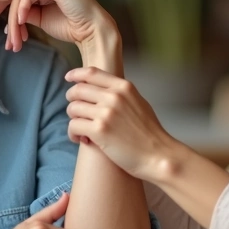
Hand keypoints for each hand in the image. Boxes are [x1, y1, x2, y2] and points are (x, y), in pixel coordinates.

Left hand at [0, 0, 118, 56]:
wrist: (91, 31)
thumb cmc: (72, 25)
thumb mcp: (41, 17)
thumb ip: (26, 12)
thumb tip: (9, 17)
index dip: (7, 8)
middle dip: (11, 20)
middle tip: (10, 42)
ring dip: (14, 20)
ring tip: (15, 40)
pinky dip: (21, 10)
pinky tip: (21, 23)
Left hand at [64, 67, 178, 180]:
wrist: (159, 155)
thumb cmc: (150, 134)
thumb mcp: (139, 103)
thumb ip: (122, 94)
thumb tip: (103, 90)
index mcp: (124, 87)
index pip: (92, 72)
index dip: (76, 74)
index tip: (69, 78)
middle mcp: (114, 96)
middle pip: (78, 90)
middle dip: (71, 100)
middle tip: (74, 111)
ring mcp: (106, 113)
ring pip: (73, 108)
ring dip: (73, 119)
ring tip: (80, 129)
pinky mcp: (99, 131)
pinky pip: (73, 126)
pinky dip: (73, 133)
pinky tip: (80, 139)